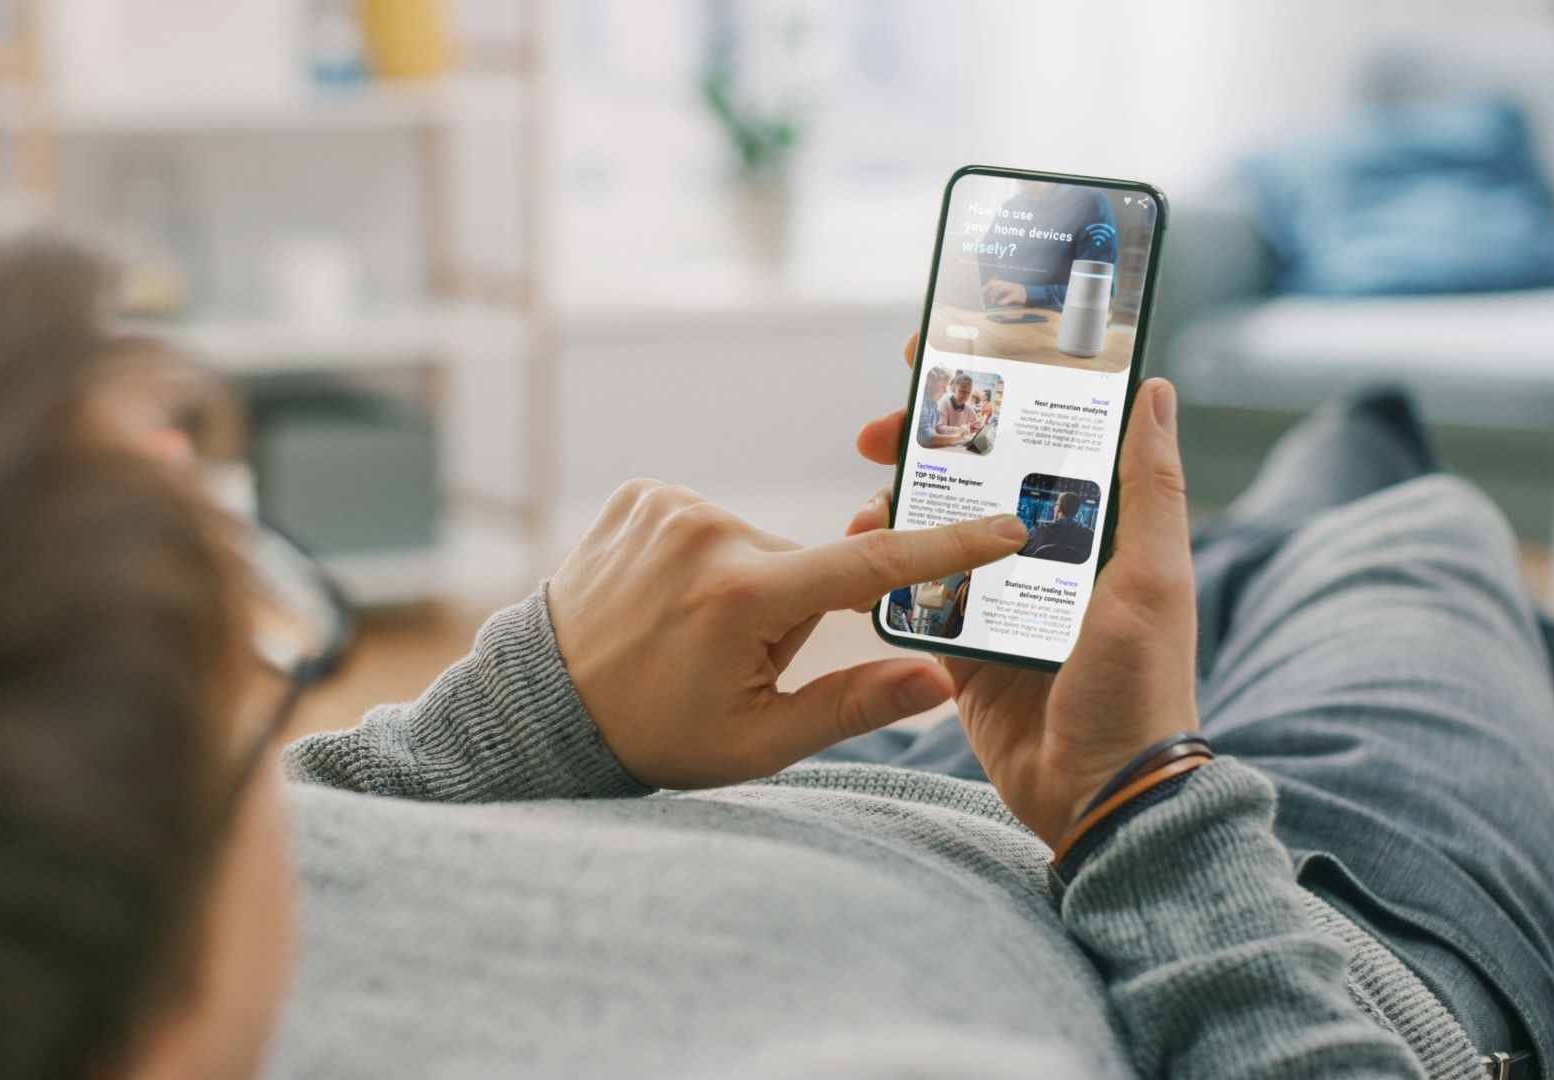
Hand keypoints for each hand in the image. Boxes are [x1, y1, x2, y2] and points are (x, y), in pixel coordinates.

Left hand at [549, 479, 1028, 789]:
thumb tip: (940, 682)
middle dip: (791, 610)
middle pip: (804, 565)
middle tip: (733, 662)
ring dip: (748, 584)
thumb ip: (853, 706)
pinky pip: (710, 522)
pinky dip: (706, 558)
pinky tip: (666, 598)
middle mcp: (707, 534)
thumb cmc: (657, 734)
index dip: (946, 549)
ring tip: (690, 632)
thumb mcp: (758, 741)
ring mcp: (667, 505)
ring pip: (758, 544)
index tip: (1007, 525)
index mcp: (742, 598)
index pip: (869, 567)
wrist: (546, 705)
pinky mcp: (641, 493)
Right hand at [847, 335, 1198, 845]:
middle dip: (921, 441)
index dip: (996, 390)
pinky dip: (882, 571)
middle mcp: (1042, 553)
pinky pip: (913, 594)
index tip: (947, 352)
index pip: (1041, 436)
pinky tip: (858, 555)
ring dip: (894, 503)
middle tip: (876, 429)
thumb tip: (1154, 388)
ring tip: (865, 498)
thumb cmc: (1141, 687)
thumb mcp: (1153, 579)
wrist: (1100, 796)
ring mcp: (996, 598)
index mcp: (1095, 527)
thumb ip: (1149, 488)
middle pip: (972, 474)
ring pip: (931, 527)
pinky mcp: (960, 647)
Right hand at [982, 280, 1026, 306]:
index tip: (981, 292)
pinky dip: (996, 296)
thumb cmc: (1023, 293)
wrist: (1029, 293)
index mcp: (1004, 284)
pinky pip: (999, 293)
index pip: (992, 283)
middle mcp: (1003, 285)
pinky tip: (996, 301)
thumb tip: (999, 303)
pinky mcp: (1007, 292)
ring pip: (995, 290)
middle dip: (987, 292)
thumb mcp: (1015, 296)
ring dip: (992, 295)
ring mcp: (1005, 288)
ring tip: (992, 302)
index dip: (985, 287)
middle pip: (992, 286)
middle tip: (984, 298)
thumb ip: (1007, 299)